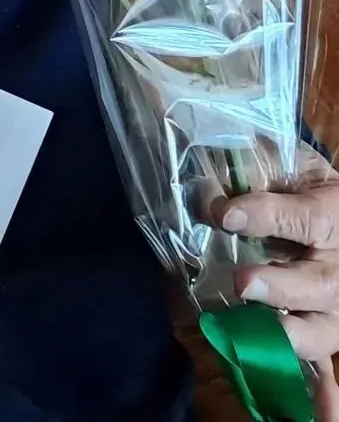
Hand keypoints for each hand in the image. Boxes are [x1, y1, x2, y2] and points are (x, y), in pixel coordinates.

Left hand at [216, 184, 338, 419]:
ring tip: (252, 330)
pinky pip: (316, 359)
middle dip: (282, 287)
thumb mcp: (289, 164)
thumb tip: (208, 165)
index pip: (306, 217)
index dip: (265, 216)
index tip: (223, 214)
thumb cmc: (301, 184)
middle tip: (243, 284)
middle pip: (323, 285)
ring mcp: (338, 307)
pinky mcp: (326, 331)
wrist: (336, 214)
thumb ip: (257, 164)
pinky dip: (295, 369)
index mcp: (335, 214)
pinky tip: (265, 367)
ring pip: (324, 331)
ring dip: (287, 334)